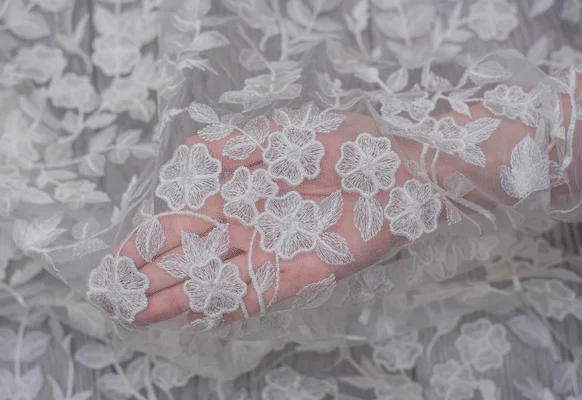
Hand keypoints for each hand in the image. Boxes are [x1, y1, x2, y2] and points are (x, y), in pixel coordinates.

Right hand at [116, 108, 407, 326]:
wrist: (399, 172)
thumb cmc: (347, 147)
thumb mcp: (287, 136)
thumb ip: (240, 148)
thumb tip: (194, 153)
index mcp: (241, 193)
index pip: (185, 223)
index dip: (150, 243)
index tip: (117, 263)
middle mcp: (250, 226)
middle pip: (192, 257)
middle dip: (152, 278)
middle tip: (113, 298)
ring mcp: (273, 251)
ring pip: (217, 279)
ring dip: (179, 295)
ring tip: (140, 313)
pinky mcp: (302, 271)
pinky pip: (257, 291)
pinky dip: (226, 302)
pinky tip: (196, 313)